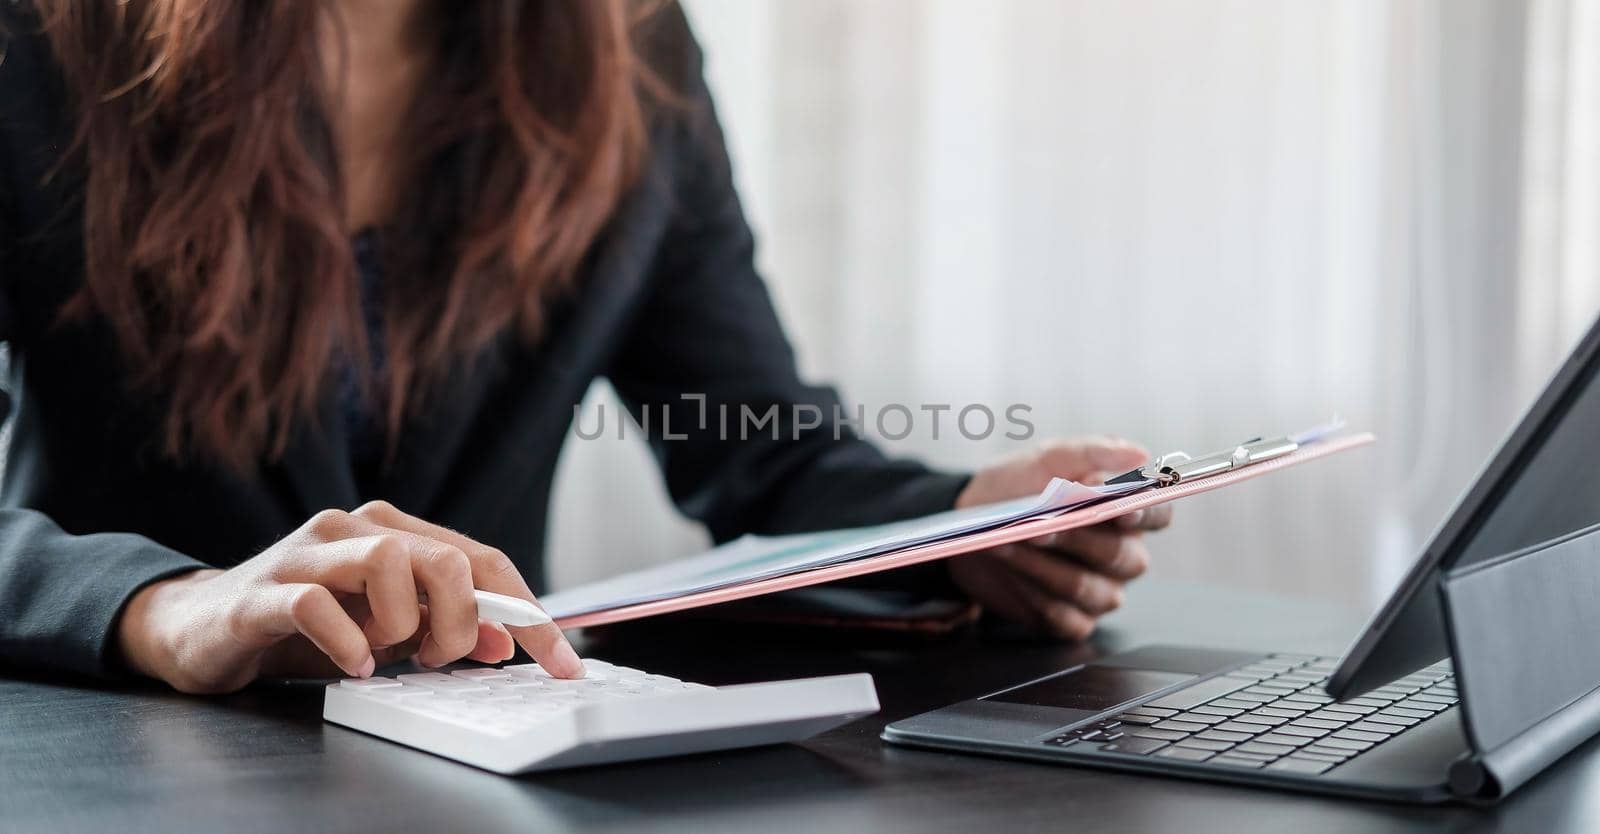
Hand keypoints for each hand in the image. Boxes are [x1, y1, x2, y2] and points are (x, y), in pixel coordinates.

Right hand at [115, 501, 583, 692]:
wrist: (201, 627)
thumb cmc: (302, 625)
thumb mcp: (387, 631)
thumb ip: (443, 628)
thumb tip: (506, 643)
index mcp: (394, 531)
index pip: (483, 561)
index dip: (530, 614)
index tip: (563, 662)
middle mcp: (355, 528)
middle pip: (444, 558)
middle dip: (463, 620)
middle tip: (441, 659)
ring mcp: (307, 552)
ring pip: (388, 563)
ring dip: (405, 624)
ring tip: (390, 657)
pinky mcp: (265, 590)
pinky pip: (318, 604)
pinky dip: (348, 642)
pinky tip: (354, 666)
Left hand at [950, 436, 1172, 639]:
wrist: (969, 525)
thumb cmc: (1017, 488)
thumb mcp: (1046, 459)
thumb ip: (1091, 452)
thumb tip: (1138, 454)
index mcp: (1125, 513)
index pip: (1157, 514)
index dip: (1145, 513)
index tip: (1119, 508)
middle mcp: (1122, 555)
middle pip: (1120, 555)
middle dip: (1076, 538)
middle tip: (1038, 526)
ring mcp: (1100, 592)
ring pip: (1088, 588)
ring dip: (1044, 566)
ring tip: (1006, 544)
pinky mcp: (1072, 621)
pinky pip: (1066, 618)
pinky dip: (1035, 596)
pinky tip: (1011, 574)